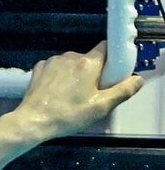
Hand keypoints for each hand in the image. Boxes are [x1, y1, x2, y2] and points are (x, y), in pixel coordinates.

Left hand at [12, 42, 143, 140]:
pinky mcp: (39, 68)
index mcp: (88, 63)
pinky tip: (56, 93)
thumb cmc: (67, 115)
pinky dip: (59, 77)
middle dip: (93, 72)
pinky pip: (56, 68)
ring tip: (70, 97)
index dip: (112, 60)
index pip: (107, 48)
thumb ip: (123, 91)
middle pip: (89, 59)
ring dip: (75, 75)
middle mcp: (70, 56)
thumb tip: (137, 80)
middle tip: (91, 93)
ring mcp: (52, 61)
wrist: (32, 122)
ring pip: (72, 64)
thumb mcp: (101, 107)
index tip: (111, 75)